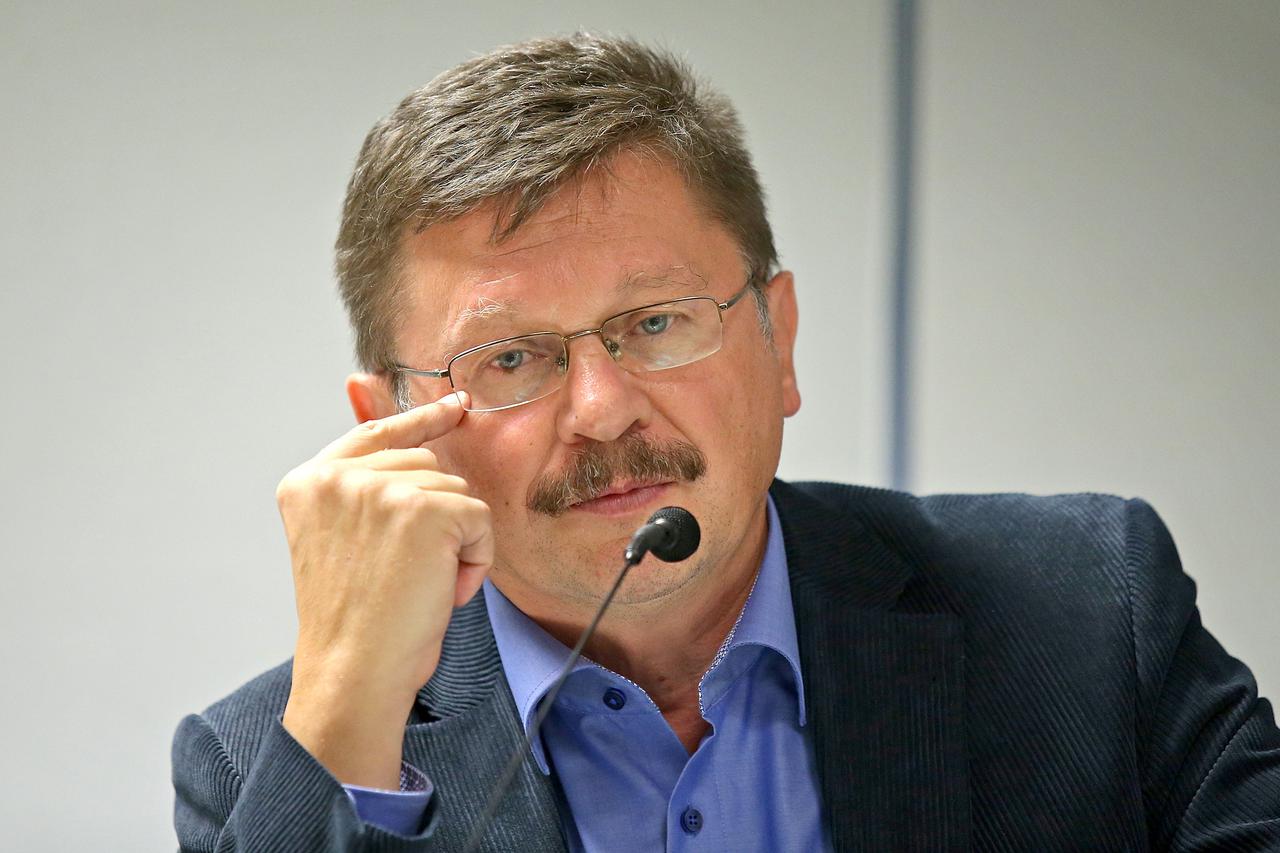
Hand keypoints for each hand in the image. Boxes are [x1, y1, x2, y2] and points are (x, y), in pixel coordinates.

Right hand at [277, 392, 491, 787]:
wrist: (354, 673)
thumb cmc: (355, 624)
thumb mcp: (346, 543)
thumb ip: (368, 492)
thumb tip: (424, 444)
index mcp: (308, 482)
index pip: (375, 432)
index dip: (421, 421)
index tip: (457, 407)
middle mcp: (337, 476)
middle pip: (427, 465)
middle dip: (437, 517)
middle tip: (406, 574)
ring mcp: (379, 488)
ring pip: (457, 492)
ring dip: (456, 543)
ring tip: (418, 586)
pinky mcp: (423, 509)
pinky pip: (480, 519)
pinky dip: (476, 559)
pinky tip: (441, 590)